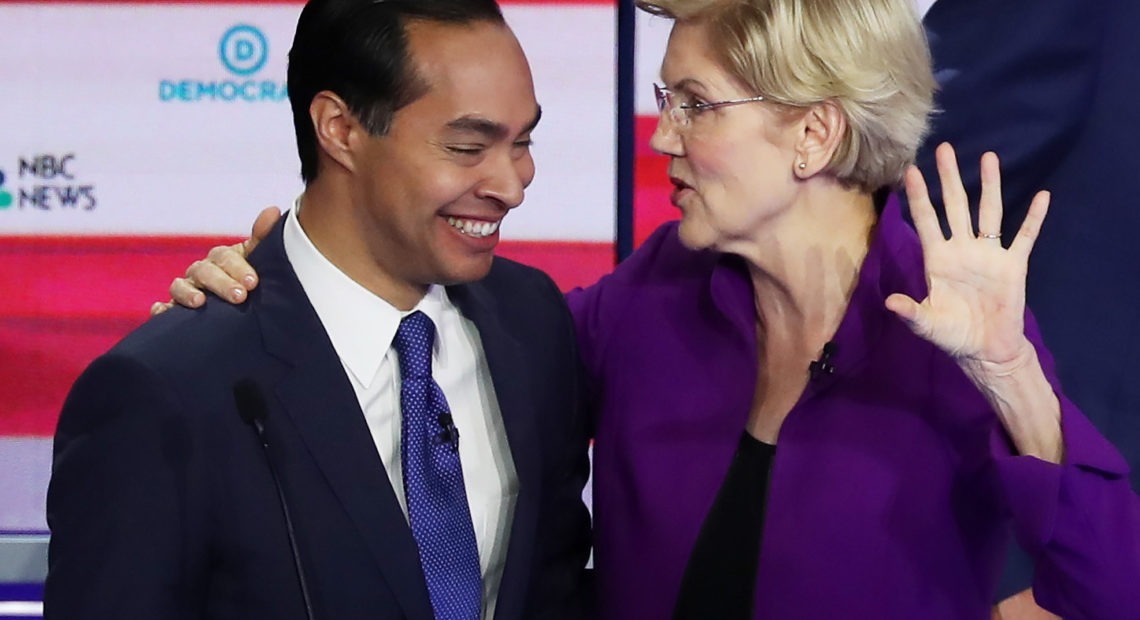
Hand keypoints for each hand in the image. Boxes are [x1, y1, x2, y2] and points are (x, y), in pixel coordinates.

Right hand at [150, 207, 279, 314]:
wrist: (243, 308)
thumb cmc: (248, 280)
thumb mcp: (257, 259)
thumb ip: (263, 238)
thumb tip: (274, 211)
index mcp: (220, 259)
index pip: (224, 257)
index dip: (238, 267)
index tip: (253, 282)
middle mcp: (201, 272)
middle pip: (204, 272)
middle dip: (221, 283)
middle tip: (239, 296)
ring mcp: (186, 290)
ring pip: (180, 286)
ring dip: (187, 292)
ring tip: (200, 302)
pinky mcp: (175, 311)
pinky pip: (162, 309)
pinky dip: (160, 309)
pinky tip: (161, 312)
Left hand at [887, 144, 1061, 461]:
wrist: (986, 349)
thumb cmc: (953, 335)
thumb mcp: (928, 325)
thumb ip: (911, 312)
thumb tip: (890, 303)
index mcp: (938, 259)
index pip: (926, 220)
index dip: (919, 196)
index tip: (911, 170)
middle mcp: (962, 249)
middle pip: (955, 206)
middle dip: (950, 178)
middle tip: (944, 148)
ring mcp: (988, 254)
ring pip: (989, 212)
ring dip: (989, 185)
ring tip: (988, 157)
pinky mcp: (1013, 265)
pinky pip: (1025, 237)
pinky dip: (1034, 218)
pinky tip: (1042, 196)